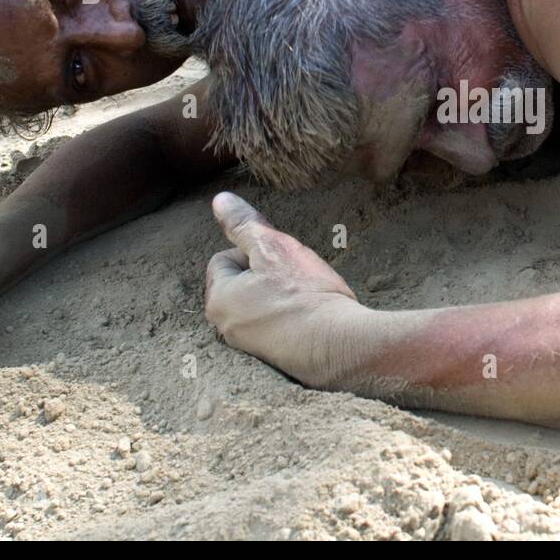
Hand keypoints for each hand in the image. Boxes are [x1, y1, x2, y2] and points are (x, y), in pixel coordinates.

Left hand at [204, 192, 359, 385]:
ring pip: (259, 304)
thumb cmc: (306, 294)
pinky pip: (274, 326)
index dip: (256, 252)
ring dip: (278, 296)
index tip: (282, 263)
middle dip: (265, 276)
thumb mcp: (272, 247)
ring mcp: (248, 347)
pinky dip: (288, 319)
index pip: (226, 259)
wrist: (341, 345)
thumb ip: (244, 224)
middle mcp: (225, 328)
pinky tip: (308, 319)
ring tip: (304, 299)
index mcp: (218, 300)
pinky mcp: (272, 359)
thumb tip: (220, 200)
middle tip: (294, 279)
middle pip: (241, 282)